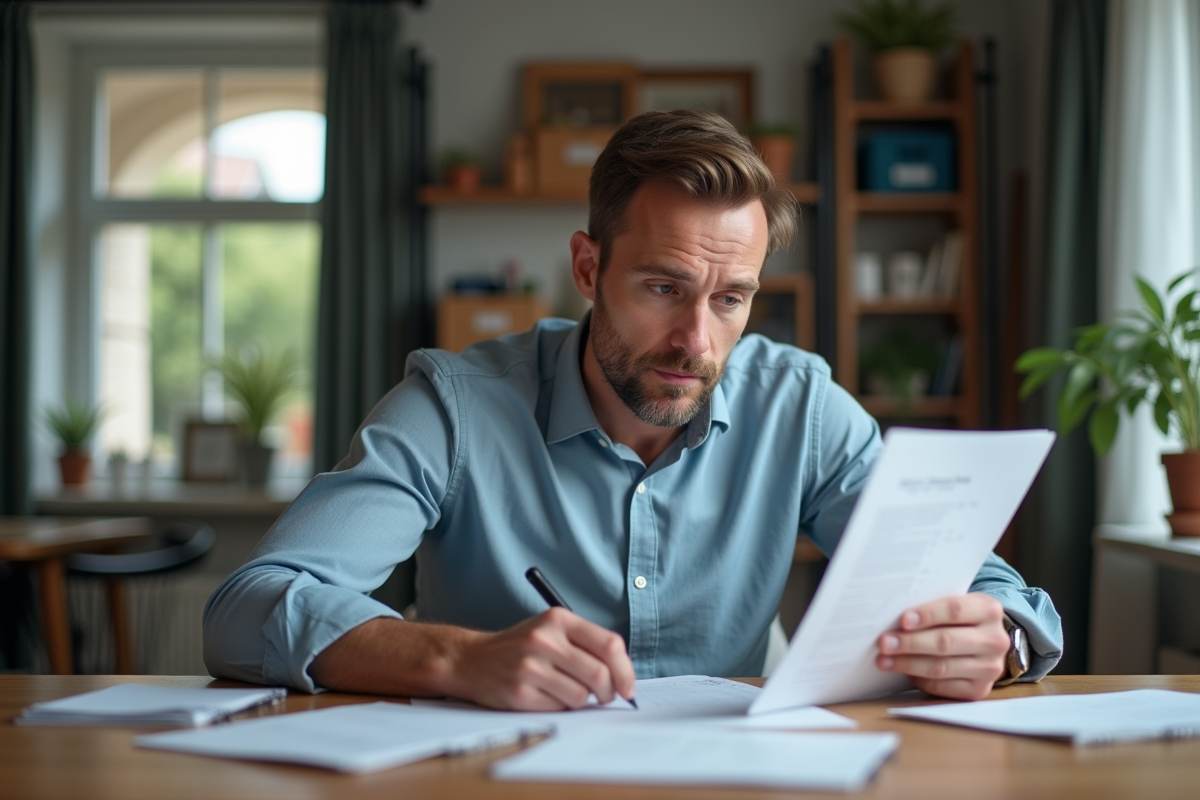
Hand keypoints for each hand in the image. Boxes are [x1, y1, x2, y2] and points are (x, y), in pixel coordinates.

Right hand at [446, 607, 636, 710]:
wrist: (470, 659)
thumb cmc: (520, 647)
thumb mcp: (551, 630)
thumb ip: (586, 644)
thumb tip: (623, 675)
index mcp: (558, 619)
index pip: (609, 644)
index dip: (625, 669)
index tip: (627, 686)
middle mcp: (544, 640)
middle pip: (599, 674)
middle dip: (609, 692)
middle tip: (604, 696)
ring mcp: (530, 667)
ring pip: (581, 696)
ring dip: (580, 699)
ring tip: (563, 689)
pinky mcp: (519, 693)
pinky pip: (558, 708)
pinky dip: (558, 706)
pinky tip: (544, 695)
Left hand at [875, 593, 1009, 700]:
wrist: (986, 641)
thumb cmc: (960, 619)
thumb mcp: (956, 604)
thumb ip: (933, 607)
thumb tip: (894, 618)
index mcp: (988, 610)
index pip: (955, 610)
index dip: (927, 615)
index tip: (903, 620)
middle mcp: (994, 640)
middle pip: (946, 642)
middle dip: (910, 643)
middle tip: (884, 643)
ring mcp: (989, 668)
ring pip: (941, 667)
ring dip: (908, 664)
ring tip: (884, 660)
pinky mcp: (979, 690)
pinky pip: (943, 687)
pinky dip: (920, 680)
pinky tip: (904, 673)